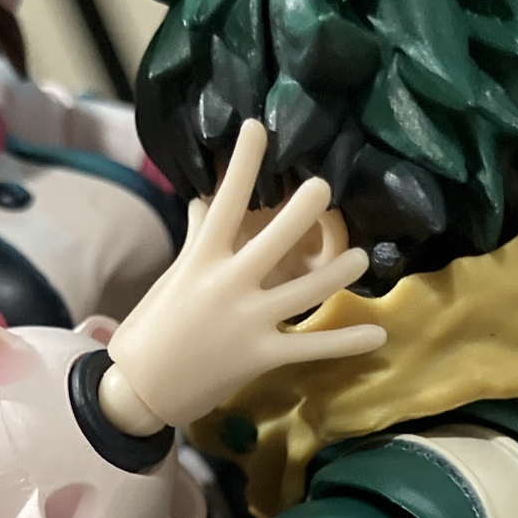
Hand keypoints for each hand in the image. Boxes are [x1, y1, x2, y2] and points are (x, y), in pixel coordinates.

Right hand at [102, 122, 385, 431]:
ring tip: (361, 258)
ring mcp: (245, 322)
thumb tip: (202, 201)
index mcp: (200, 260)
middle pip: (272, 241)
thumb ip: (196, 239)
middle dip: (300, 213)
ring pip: (303, 293)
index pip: (223, 203)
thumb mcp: (171, 278)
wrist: (140, 390)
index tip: (257, 127)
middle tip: (323, 186)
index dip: (242, 164)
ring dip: (336, 274)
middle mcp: (225, 286)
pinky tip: (377, 336)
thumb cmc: (151, 329)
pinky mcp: (259, 356)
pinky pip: (310, 346)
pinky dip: (345, 342)